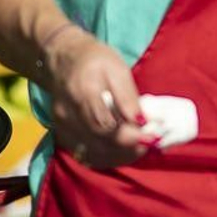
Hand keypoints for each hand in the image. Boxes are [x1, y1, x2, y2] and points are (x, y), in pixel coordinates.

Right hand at [42, 27, 155, 167]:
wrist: (63, 59)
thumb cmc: (95, 60)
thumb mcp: (117, 68)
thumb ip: (128, 96)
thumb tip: (142, 122)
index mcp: (83, 93)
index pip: (106, 125)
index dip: (131, 136)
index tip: (153, 137)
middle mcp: (68, 114)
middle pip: (99, 143)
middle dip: (128, 149)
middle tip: (151, 144)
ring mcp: (63, 127)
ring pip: (92, 154)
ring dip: (118, 157)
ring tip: (140, 149)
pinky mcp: (62, 134)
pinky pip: (84, 154)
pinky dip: (106, 157)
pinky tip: (122, 152)